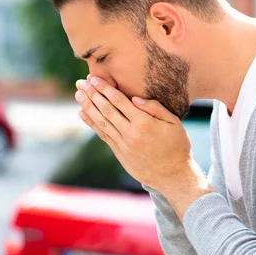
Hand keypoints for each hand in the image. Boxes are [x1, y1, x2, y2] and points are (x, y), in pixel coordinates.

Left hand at [75, 76, 211, 217]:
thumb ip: (155, 108)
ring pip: (101, 122)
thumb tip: (134, 99)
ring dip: (88, 106)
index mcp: (144, 123)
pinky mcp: (119, 153)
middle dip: (92, 94)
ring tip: (78, 94)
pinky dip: (91, 123)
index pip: (119, 101)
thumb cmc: (177, 146)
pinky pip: (102, 134)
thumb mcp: (174, 123)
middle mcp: (130, 133)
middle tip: (80, 82)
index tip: (94, 79)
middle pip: (106, 110)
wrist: (173, 175)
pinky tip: (82, 113)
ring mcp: (123, 144)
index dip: (105, 89)